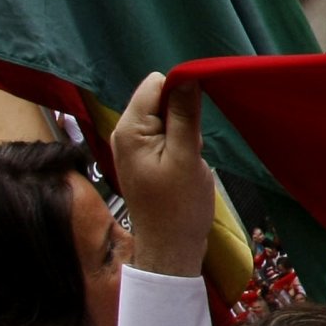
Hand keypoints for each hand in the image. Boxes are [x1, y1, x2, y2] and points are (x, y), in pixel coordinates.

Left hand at [112, 73, 214, 277]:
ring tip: (190, 152)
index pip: (155, 84)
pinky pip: (166, 130)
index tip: (200, 112)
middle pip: (159, 97)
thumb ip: (184, 115)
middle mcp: (125, 133)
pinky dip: (181, 137)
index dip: (181, 89)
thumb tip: (187, 78)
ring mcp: (134, 145)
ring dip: (184, 125)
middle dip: (183, 109)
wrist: (171, 247)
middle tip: (192, 141)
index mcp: (129, 130)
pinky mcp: (146, 155)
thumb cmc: (179, 206)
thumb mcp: (186, 156)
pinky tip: (187, 158)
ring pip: (166, 114)